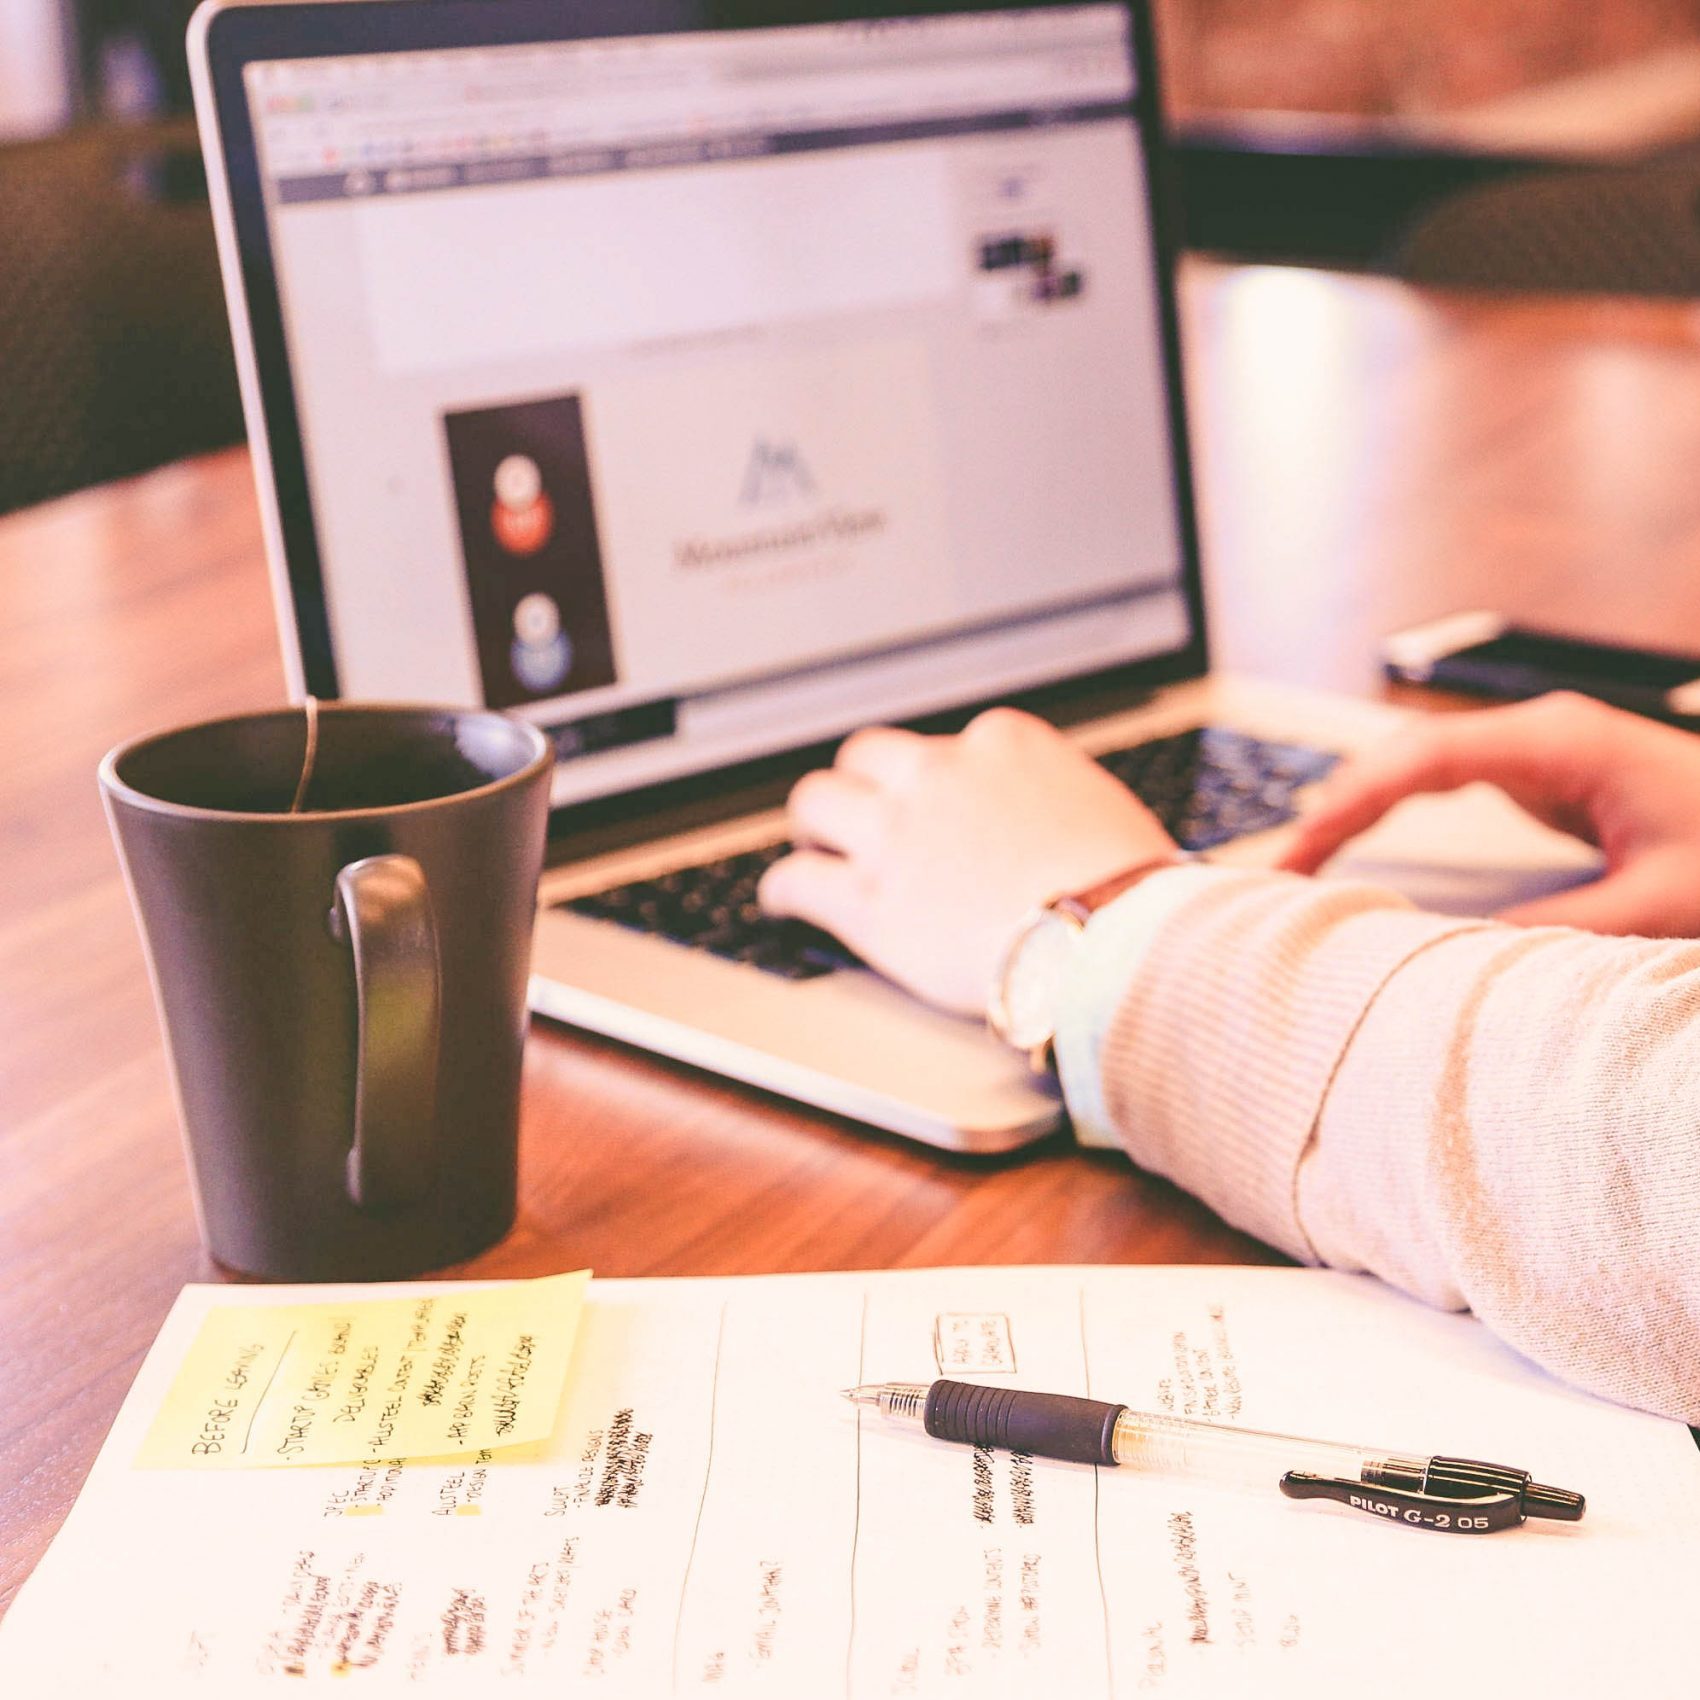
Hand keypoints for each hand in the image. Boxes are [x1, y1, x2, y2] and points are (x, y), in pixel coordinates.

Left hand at [759, 708, 1175, 1014]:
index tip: (932, 800)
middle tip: (857, 812)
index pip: (947, 744)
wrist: (1111, 939)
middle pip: (866, 756)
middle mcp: (940, 774)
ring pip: (817, 801)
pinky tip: (784, 902)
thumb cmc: (1129, 888)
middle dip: (859, 783)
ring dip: (813, 824)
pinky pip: (798, 880)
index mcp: (1003, 743)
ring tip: (812, 846)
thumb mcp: (1102, 810)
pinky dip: (783, 890)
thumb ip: (1058, 801)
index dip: (933, 778)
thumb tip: (1063, 825)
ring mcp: (897, 835)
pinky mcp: (868, 900)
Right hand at [1280, 691, 1699, 935]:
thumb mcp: (1656, 908)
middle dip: (1339, 804)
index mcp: (1562, 743)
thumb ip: (1556, 931)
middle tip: (1282, 868)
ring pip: (1419, 763)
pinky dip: (1393, 809)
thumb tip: (1455, 956)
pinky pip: (1444, 781)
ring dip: (1359, 805)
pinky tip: (1360, 838)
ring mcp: (1541, 751)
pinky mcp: (1546, 777)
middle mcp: (1541, 735)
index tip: (1305, 846)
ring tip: (1302, 859)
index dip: (1357, 799)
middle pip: (1408, 753)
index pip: (1428, 756)